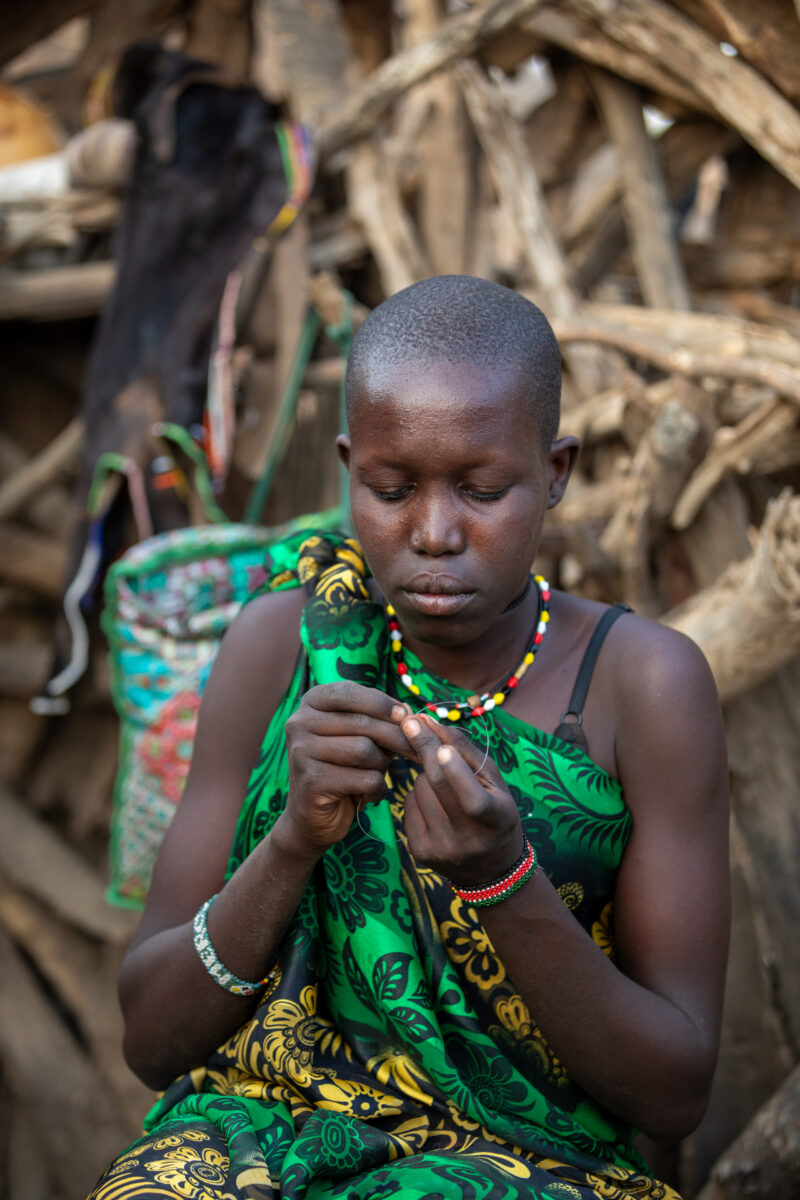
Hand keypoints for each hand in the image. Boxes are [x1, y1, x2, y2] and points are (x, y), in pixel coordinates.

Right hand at [280, 682, 414, 851]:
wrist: (313, 817)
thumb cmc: (343, 769)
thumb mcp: (360, 737)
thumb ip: (379, 722)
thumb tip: (409, 712)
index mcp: (310, 703)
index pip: (350, 692)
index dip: (382, 702)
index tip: (407, 715)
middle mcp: (299, 722)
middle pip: (362, 722)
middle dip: (396, 737)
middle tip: (417, 751)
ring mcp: (301, 751)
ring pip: (364, 750)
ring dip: (381, 765)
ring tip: (377, 773)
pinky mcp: (311, 781)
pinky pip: (363, 778)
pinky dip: (376, 789)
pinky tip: (369, 794)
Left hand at [397, 713, 523, 886]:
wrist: (491, 868)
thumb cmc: (496, 812)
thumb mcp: (493, 782)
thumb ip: (465, 750)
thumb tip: (429, 721)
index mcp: (497, 821)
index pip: (474, 801)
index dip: (457, 775)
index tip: (442, 748)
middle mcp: (468, 840)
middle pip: (437, 787)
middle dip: (425, 749)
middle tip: (411, 721)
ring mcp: (442, 849)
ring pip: (419, 790)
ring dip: (426, 776)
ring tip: (444, 786)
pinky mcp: (420, 851)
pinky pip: (408, 805)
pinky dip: (417, 795)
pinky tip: (433, 802)